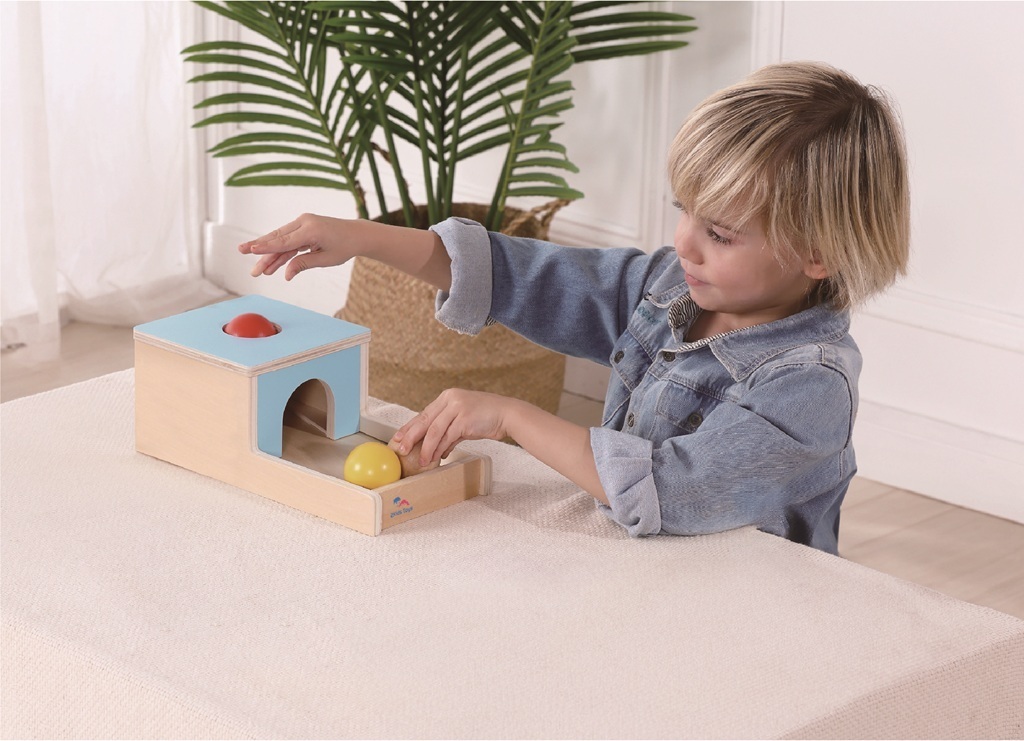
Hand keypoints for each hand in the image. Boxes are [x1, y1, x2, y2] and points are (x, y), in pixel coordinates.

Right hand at [238, 213, 355, 280]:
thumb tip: (286, 275)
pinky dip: (280, 253)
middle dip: (260, 249)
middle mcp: (304, 223)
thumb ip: (304, 264)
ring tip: (257, 271)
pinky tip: (271, 266)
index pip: (284, 241)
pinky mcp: (303, 228)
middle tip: (241, 252)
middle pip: (278, 238)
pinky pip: (288, 242)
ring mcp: (303, 224)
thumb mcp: (325, 259)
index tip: (251, 249)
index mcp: (311, 230)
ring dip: (269, 256)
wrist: (356, 234)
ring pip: (281, 241)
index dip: (266, 246)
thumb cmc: (344, 247)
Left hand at [390, 389, 515, 466]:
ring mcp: (457, 408)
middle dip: (410, 436)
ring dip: (426, 448)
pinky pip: (447, 437)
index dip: (409, 427)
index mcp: (447, 397)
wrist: (507, 414)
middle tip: (401, 449)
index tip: (399, 438)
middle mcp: (450, 399)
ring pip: (434, 431)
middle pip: (424, 420)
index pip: (423, 413)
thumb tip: (438, 449)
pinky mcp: (464, 419)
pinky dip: (441, 449)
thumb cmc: (486, 417)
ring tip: (421, 461)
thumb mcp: (463, 420)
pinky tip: (437, 457)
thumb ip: (449, 431)